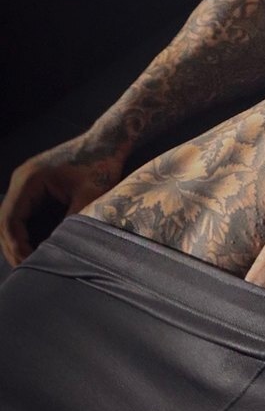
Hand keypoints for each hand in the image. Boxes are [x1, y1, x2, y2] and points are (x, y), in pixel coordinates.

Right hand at [0, 137, 125, 264]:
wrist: (108, 140)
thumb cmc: (101, 164)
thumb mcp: (89, 196)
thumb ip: (73, 222)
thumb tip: (62, 250)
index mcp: (29, 180)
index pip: (10, 220)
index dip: (16, 245)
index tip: (29, 263)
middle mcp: (21, 180)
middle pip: (5, 221)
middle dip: (14, 247)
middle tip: (28, 270)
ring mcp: (27, 184)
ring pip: (13, 219)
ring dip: (19, 240)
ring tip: (32, 262)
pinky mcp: (36, 187)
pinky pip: (25, 213)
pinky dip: (28, 231)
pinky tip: (40, 247)